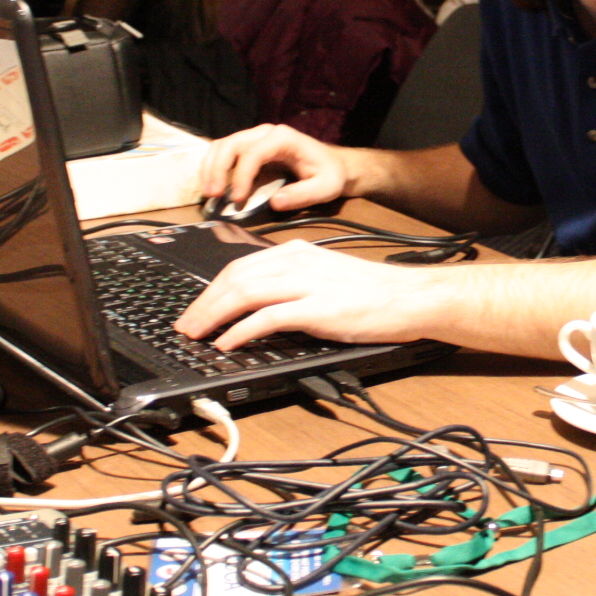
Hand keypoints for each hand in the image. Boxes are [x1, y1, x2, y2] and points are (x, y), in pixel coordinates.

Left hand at [172, 241, 448, 347]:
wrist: (409, 297)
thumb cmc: (372, 293)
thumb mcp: (324, 277)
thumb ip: (291, 284)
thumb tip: (257, 306)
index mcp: (296, 252)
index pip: (240, 266)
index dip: (211, 289)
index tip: (195, 310)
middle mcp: (297, 262)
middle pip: (234, 277)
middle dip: (203, 304)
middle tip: (186, 326)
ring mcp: (307, 284)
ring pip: (244, 293)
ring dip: (214, 316)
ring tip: (197, 336)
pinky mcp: (317, 309)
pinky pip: (268, 317)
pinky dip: (241, 331)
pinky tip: (228, 344)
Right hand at [197, 124, 355, 214]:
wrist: (333, 164)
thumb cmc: (330, 174)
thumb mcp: (326, 187)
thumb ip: (304, 194)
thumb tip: (275, 202)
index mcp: (283, 138)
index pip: (254, 153)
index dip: (242, 176)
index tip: (238, 199)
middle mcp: (265, 133)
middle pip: (231, 144)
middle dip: (218, 169)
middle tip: (213, 196)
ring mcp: (255, 138)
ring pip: (223, 145)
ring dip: (211, 168)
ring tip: (209, 193)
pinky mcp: (249, 148)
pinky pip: (224, 152)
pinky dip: (214, 167)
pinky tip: (213, 186)